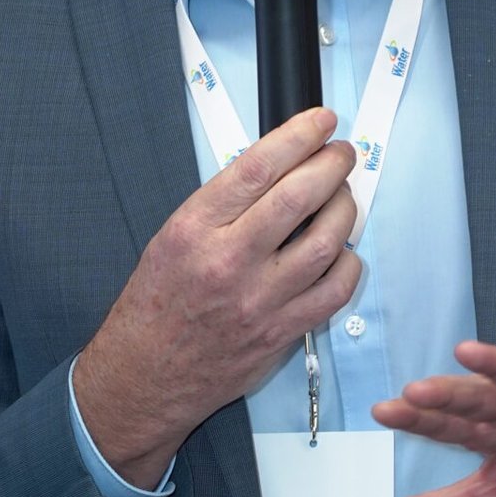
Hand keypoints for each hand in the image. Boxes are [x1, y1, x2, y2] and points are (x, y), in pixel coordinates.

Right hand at [74, 108, 360, 487]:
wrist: (146, 374)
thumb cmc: (157, 304)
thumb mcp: (173, 237)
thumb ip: (224, 204)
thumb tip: (280, 168)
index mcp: (195, 229)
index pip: (258, 168)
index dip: (299, 136)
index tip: (320, 122)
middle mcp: (228, 261)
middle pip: (299, 197)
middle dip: (332, 165)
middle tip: (342, 154)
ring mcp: (259, 299)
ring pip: (327, 241)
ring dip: (346, 209)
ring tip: (343, 198)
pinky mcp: (282, 331)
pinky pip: (336, 290)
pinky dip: (348, 263)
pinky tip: (341, 251)